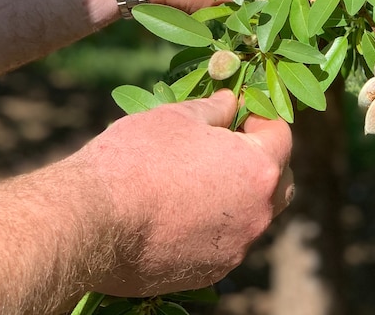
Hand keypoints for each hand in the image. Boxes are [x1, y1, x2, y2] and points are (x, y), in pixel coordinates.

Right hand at [73, 90, 293, 295]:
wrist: (93, 222)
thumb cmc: (136, 159)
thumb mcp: (176, 117)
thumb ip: (214, 109)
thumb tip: (231, 102)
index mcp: (256, 169)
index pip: (281, 136)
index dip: (262, 118)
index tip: (239, 112)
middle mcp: (257, 214)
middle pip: (279, 182)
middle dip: (263, 160)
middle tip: (228, 145)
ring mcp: (235, 248)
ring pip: (253, 216)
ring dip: (239, 196)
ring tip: (199, 180)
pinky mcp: (210, 272)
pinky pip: (225, 243)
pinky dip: (214, 226)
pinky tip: (180, 214)